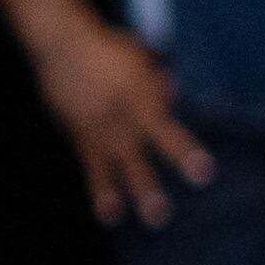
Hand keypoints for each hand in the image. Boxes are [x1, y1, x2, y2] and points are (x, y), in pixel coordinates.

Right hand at [37, 15, 211, 227]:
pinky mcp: (77, 134)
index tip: (202, 175)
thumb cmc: (107, 48)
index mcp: (141, 101)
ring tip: (118, 219)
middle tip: (159, 215)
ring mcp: (96, 130)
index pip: (168, 133)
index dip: (185, 155)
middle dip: (147, 188)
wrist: (62, 45)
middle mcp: (119, 121)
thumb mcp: (140, 59)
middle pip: (135, 159)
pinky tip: (107, 213)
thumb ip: (157, 82)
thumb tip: (172, 95)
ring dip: (114, 195)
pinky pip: (89, 165)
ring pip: (107, 168)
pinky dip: (97, 188)